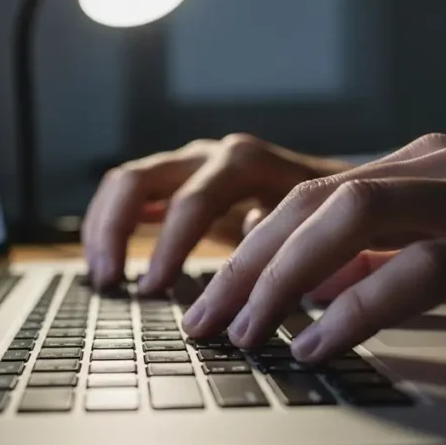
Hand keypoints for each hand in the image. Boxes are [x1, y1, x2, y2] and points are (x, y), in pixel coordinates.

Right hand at [83, 134, 352, 291]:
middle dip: (115, 231)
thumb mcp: (315, 227)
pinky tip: (108, 261)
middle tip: (110, 283)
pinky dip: (112, 224)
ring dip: (104, 228)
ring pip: (125, 182)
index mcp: (245, 163)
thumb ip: (278, 233)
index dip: (167, 247)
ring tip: (102, 277)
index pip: (190, 201)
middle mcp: (211, 156)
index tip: (154, 289)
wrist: (343, 190)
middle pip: (138, 180)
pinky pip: (131, 192)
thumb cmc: (332, 215)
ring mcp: (194, 164)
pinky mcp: (183, 180)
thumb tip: (244, 244)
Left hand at [182, 134, 445, 364]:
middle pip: (319, 199)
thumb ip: (393, 259)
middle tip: (207, 318)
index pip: (315, 192)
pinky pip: (421, 270)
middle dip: (249, 261)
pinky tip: (322, 343)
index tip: (213, 295)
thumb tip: (311, 289)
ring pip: (357, 216)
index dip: (254, 245)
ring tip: (246, 331)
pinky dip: (359, 307)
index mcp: (435, 163)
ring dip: (285, 278)